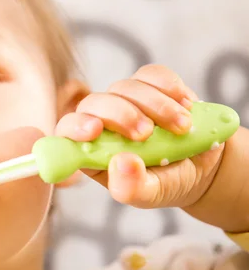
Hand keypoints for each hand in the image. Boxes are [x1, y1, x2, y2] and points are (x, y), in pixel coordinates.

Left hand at [54, 64, 223, 209]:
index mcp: (90, 149)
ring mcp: (125, 99)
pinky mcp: (150, 84)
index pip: (67, 130)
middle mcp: (101, 120)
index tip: (95, 129)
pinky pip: (152, 74)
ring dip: (157, 106)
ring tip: (182, 127)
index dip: (75, 126)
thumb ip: (131, 187)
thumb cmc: (166, 182)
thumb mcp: (151, 195)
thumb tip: (121, 164)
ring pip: (126, 87)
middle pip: (94, 102)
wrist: (202, 166)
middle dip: (121, 114)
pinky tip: (187, 105)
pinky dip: (170, 87)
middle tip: (147, 133)